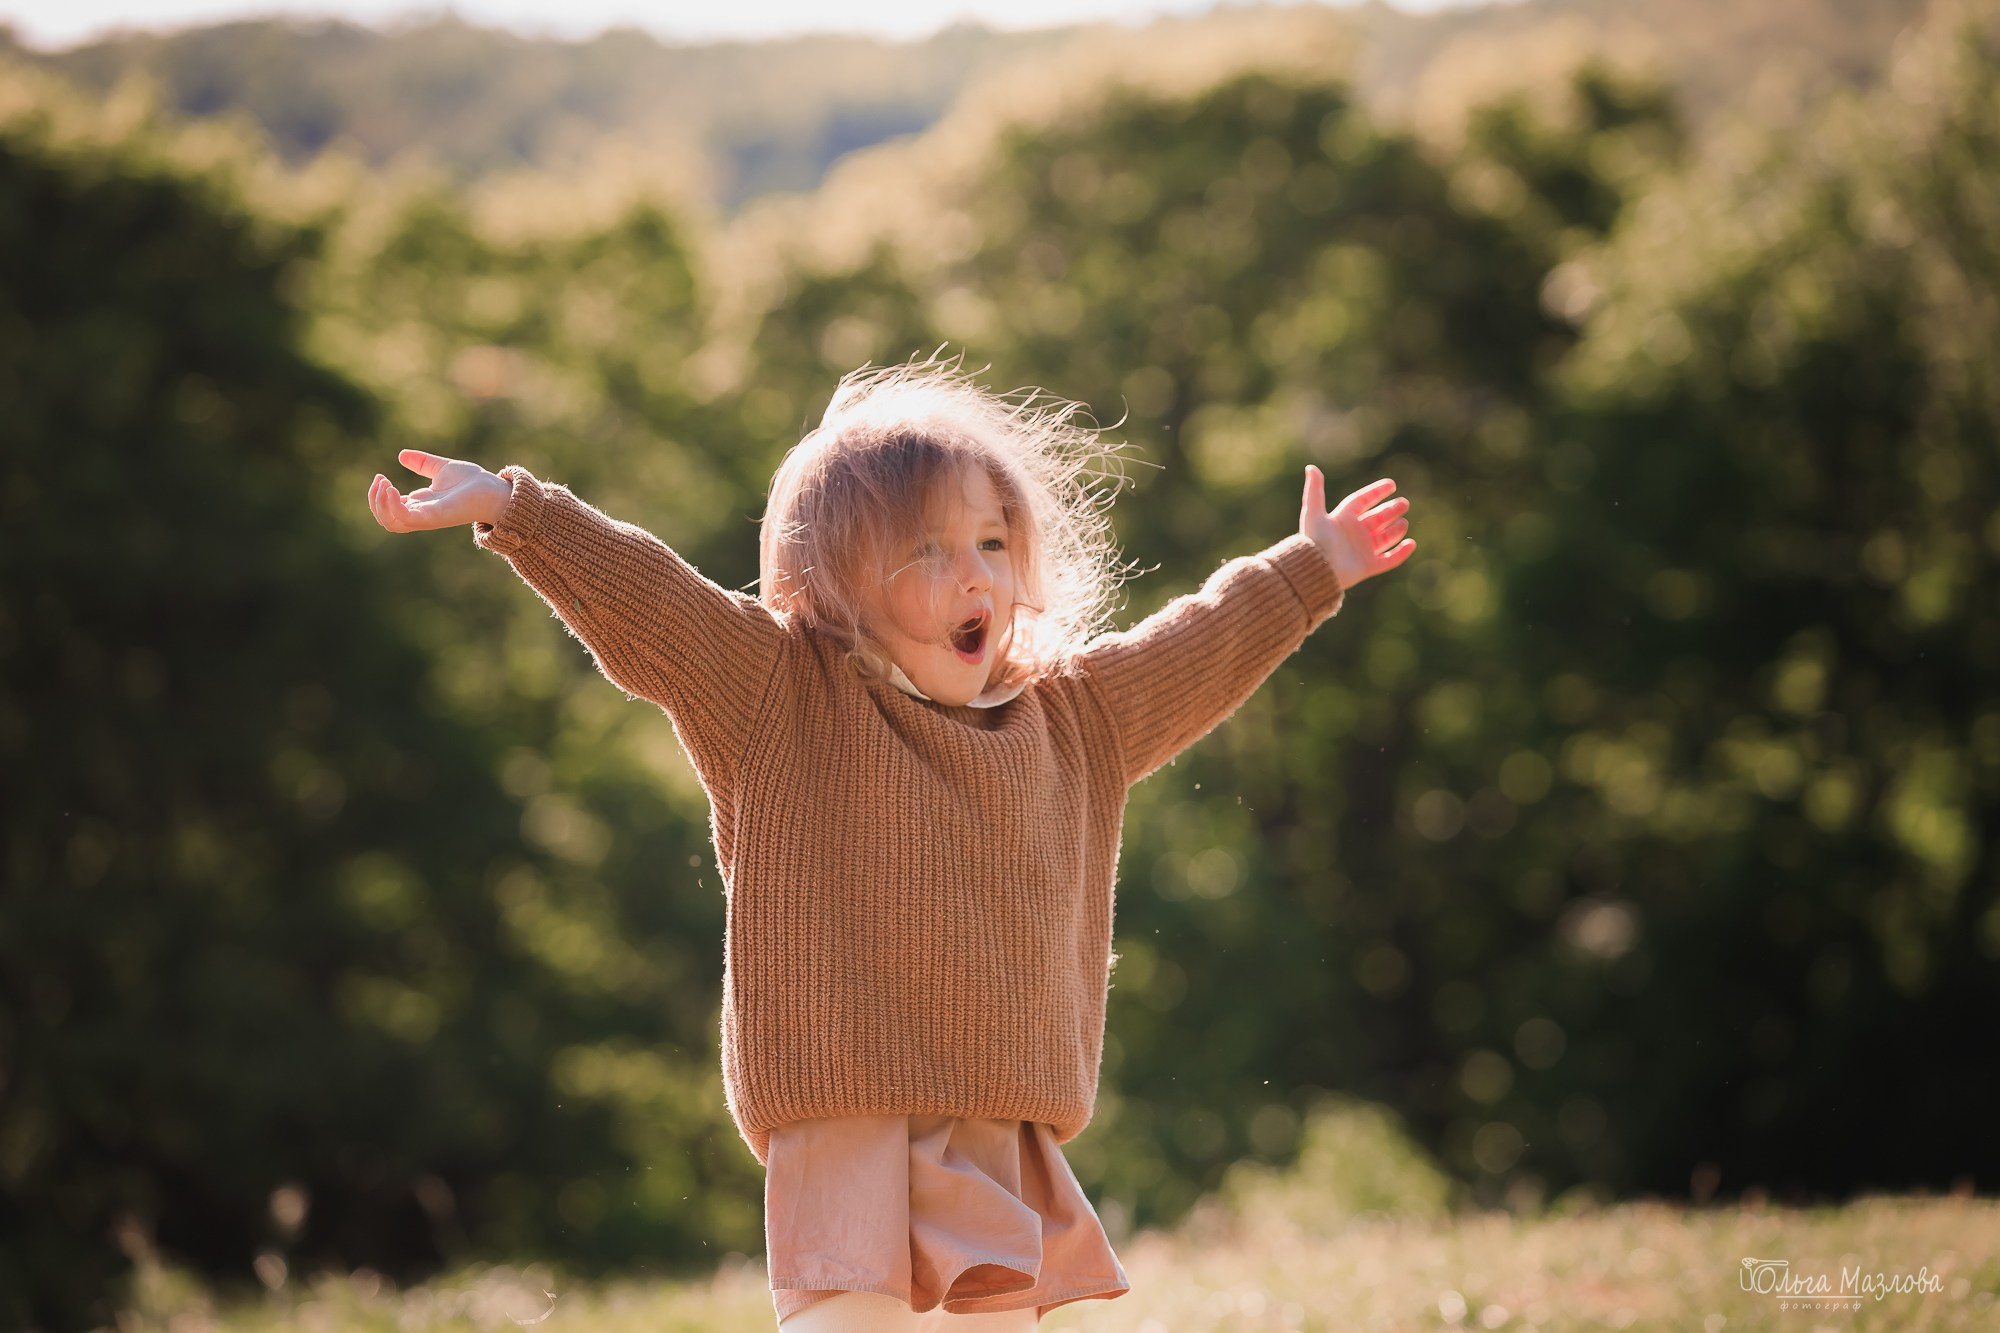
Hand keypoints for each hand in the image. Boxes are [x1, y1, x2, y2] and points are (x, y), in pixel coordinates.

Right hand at [368, 450, 509, 531]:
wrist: (494, 490)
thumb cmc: (473, 482)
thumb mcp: (441, 468)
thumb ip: (422, 463)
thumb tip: (401, 455)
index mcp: (421, 505)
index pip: (389, 509)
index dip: (379, 494)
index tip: (380, 476)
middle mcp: (421, 514)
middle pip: (386, 519)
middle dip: (374, 500)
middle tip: (380, 480)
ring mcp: (427, 517)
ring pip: (391, 522)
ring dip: (380, 503)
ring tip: (384, 484)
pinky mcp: (434, 517)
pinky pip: (405, 519)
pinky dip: (393, 505)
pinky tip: (393, 489)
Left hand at [1300, 466, 1413, 588]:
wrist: (1316, 570)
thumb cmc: (1314, 541)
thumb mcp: (1313, 513)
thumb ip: (1314, 491)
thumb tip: (1311, 467)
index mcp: (1342, 519)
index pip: (1362, 501)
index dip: (1376, 492)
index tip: (1391, 484)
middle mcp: (1353, 533)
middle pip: (1376, 518)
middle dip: (1391, 510)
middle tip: (1404, 503)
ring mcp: (1362, 550)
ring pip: (1384, 538)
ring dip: (1396, 530)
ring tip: (1404, 522)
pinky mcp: (1368, 566)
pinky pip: (1389, 559)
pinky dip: (1401, 553)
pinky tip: (1410, 543)